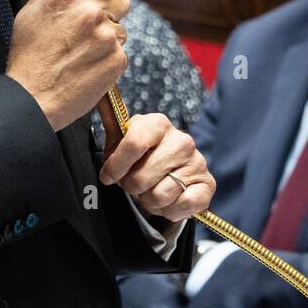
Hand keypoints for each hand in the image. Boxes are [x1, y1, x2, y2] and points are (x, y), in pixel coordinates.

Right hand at [7, 0, 130, 131]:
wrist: (33, 99)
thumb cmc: (29, 56)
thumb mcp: (32, 11)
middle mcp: (91, 12)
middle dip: (105, 10)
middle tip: (84, 27)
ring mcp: (107, 37)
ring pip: (120, 26)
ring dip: (107, 35)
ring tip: (81, 50)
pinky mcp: (117, 60)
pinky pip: (121, 50)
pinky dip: (108, 57)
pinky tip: (87, 64)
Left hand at [97, 113, 214, 222]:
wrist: (169, 174)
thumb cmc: (140, 157)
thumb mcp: (121, 141)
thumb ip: (112, 121)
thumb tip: (99, 96)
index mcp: (158, 124)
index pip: (134, 143)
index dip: (117, 166)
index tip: (108, 176)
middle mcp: (182, 140)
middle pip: (142, 177)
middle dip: (132, 187)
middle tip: (134, 184)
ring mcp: (197, 162)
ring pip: (159, 196)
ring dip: (149, 201)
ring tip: (151, 191)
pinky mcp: (208, 184)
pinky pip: (181, 206)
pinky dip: (169, 211)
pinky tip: (168, 200)